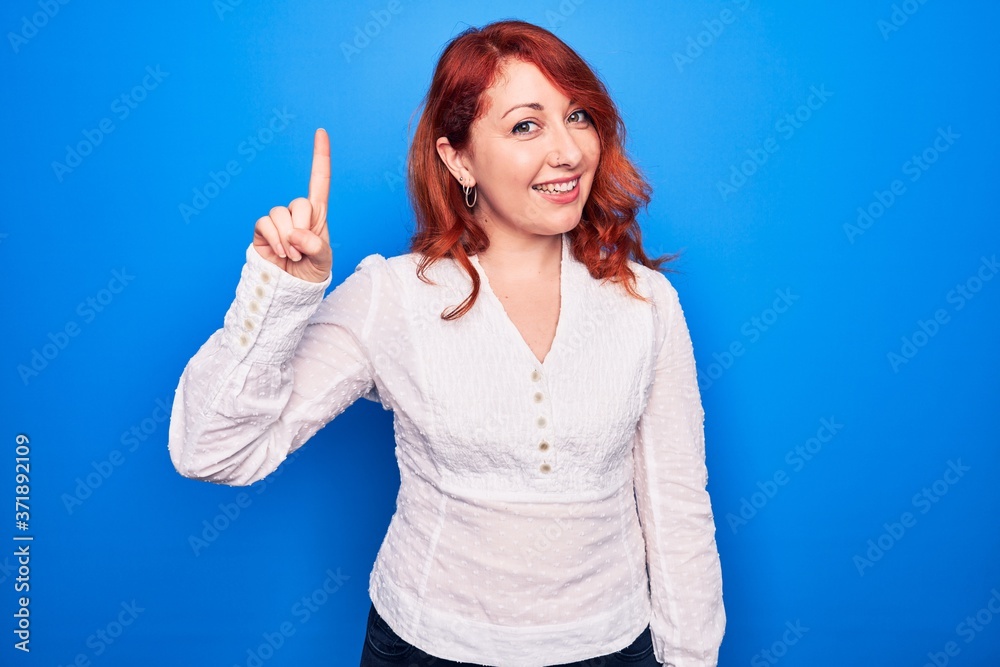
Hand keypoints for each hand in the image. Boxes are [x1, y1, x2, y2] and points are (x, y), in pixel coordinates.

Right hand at [252, 128, 331, 282]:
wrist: (291, 288)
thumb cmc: (311, 271)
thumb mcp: (323, 260)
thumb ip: (316, 246)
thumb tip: (296, 234)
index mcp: (317, 214)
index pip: (319, 181)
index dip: (320, 157)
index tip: (321, 132)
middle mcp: (296, 213)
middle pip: (299, 204)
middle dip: (304, 228)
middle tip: (304, 250)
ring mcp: (278, 221)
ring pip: (280, 214)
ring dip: (289, 239)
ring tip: (293, 256)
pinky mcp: (262, 230)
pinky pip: (265, 224)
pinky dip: (275, 240)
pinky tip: (281, 254)